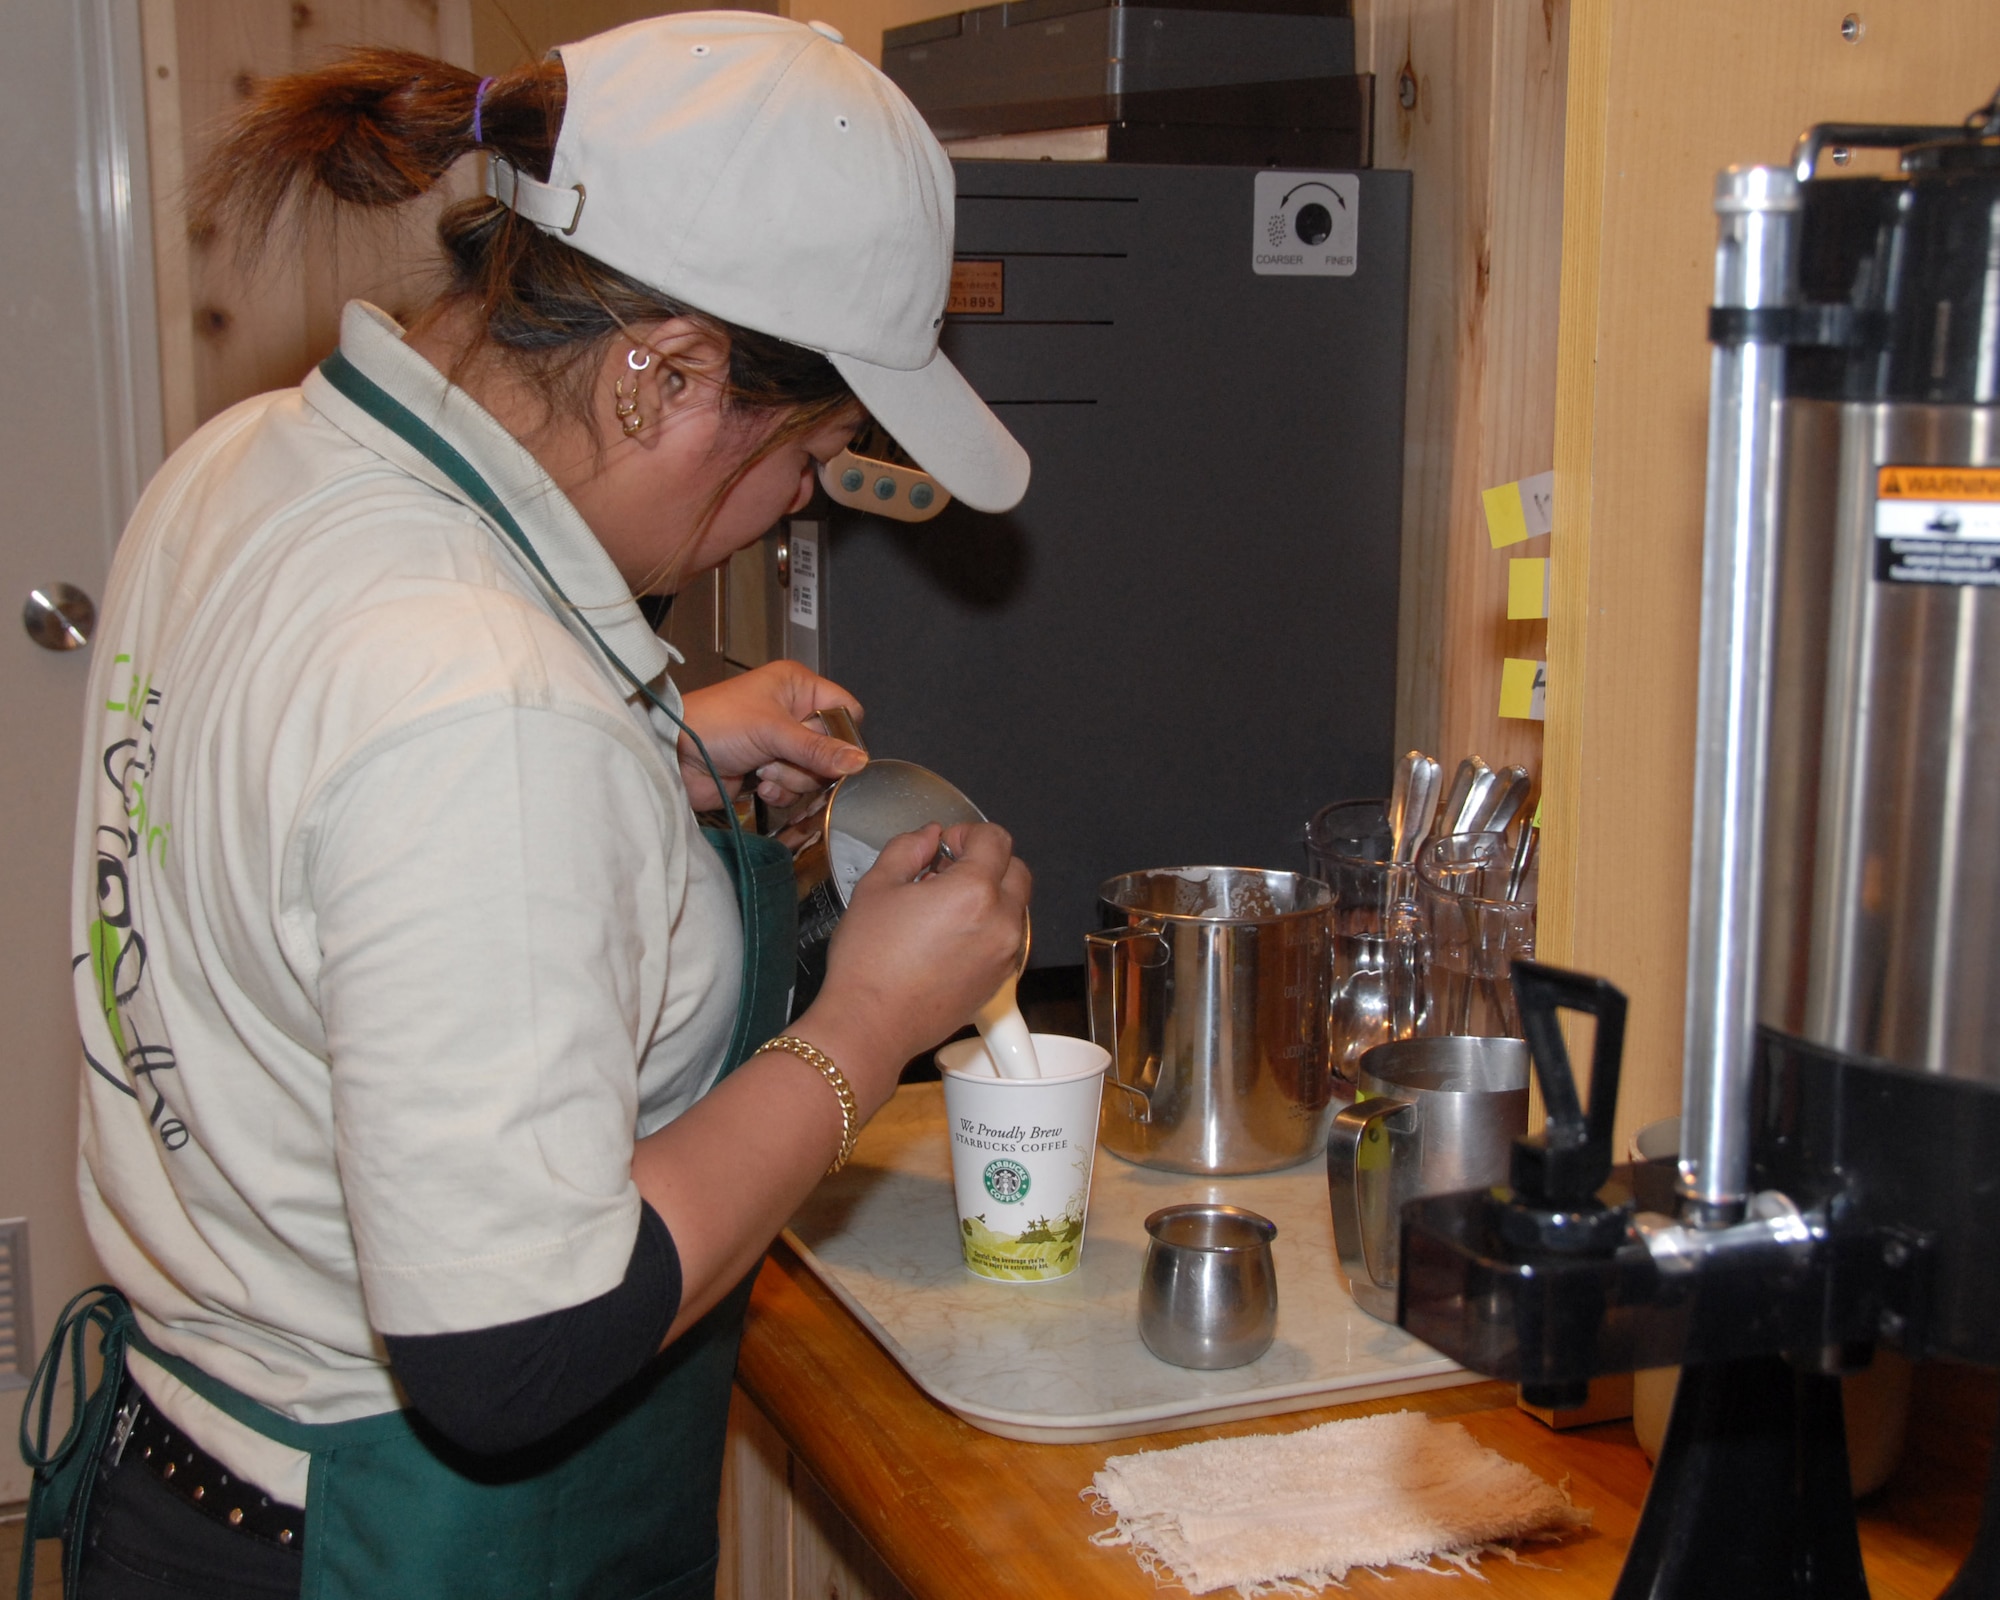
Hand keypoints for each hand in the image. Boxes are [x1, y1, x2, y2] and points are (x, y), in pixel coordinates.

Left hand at [675, 662, 865, 809]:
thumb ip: (818, 749)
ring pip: (815, 772)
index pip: (844, 710)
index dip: (841, 733)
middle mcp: (793, 712)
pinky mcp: (770, 771)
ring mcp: (782, 744)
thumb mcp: (772, 731)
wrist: (672, 757)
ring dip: (791, 777)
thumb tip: (860, 763)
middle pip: (833, 747)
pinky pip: (796, 789)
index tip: (826, 747)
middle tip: (782, 757)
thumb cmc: (717, 725)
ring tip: (763, 769)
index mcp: (797, 686)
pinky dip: (780, 791)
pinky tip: (759, 784)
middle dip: (808, 761)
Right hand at [798, 822, 1031, 1113]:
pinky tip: (952, 935)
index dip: (967, 833)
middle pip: (1015, 869)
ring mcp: (1006, 953)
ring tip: (947, 906)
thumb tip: (928, 836)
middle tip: (947, 871)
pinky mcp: (1001, 978)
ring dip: (991, 893)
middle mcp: (1001, 920)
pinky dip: (991, 925)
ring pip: (1016, 904)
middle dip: (986, 861)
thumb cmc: (869, 961)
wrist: (872, 1024)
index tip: (945, 845)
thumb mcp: (876, 887)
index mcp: (974, 890)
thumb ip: (907, 849)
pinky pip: (1009, 937)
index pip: (995, 839)